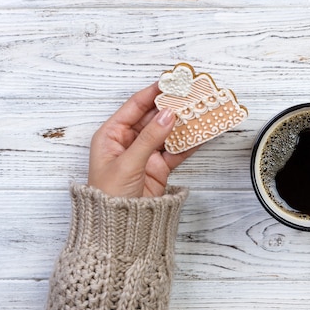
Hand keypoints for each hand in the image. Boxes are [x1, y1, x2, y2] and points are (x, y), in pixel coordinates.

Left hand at [88, 83, 196, 197]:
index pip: (134, 107)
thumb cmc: (109, 197)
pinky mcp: (159, 167)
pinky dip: (189, 143)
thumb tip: (167, 115)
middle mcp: (128, 142)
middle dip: (171, 106)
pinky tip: (200, 134)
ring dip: (182, 123)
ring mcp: (145, 154)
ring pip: (167, 132)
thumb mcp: (128, 163)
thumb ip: (150, 138)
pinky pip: (176, 151)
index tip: (169, 83)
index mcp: (111, 135)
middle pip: (153, 117)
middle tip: (189, 95)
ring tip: (199, 111)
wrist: (120, 227)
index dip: (152, 94)